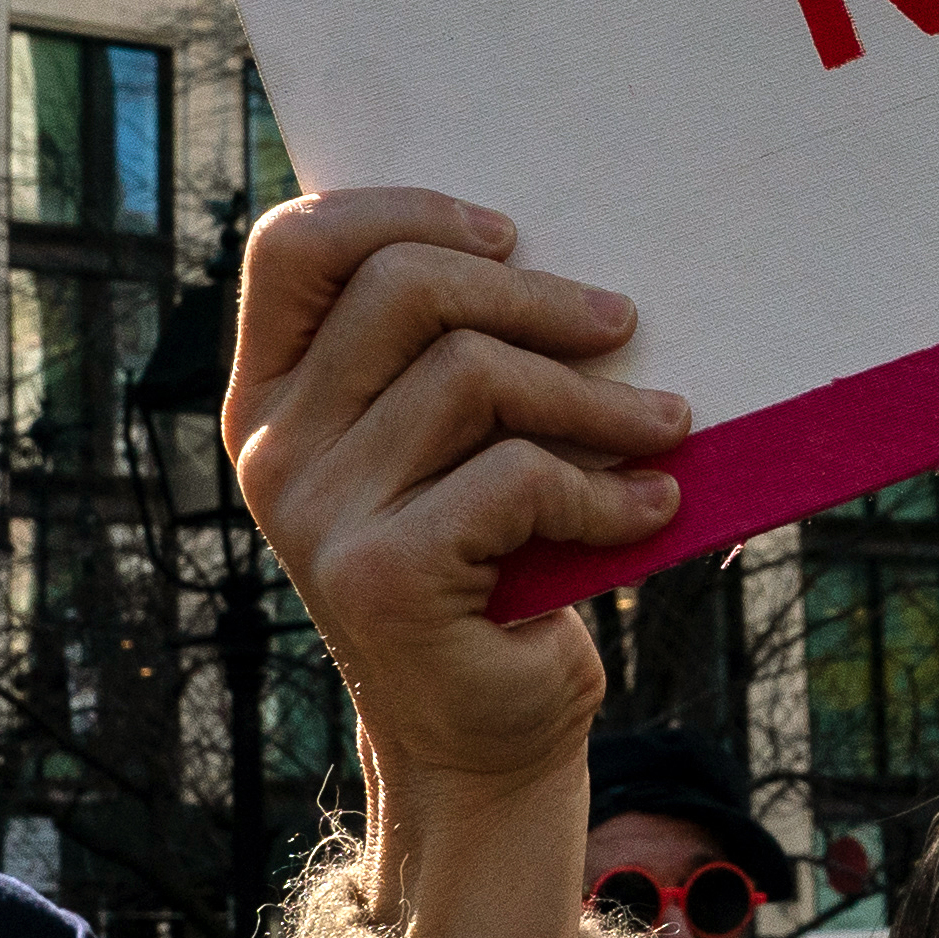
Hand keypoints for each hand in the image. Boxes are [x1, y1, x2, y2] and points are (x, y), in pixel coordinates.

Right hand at [226, 188, 687, 937]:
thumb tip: (566, 248)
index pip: (293, 246)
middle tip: (624, 325)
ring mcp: (317, 515)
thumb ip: (456, 351)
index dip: (402, 209)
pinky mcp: (383, 575)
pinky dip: (606, 487)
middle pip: (404, 288)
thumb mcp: (459, 443)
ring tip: (664, 426)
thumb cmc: (494, 558)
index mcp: (276, 394)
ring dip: (596, 397)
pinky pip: (518, 475)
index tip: (509, 234)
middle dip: (537, 296)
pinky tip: (650, 507)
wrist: (486, 728)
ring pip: (474, 374)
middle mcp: (274, 448)